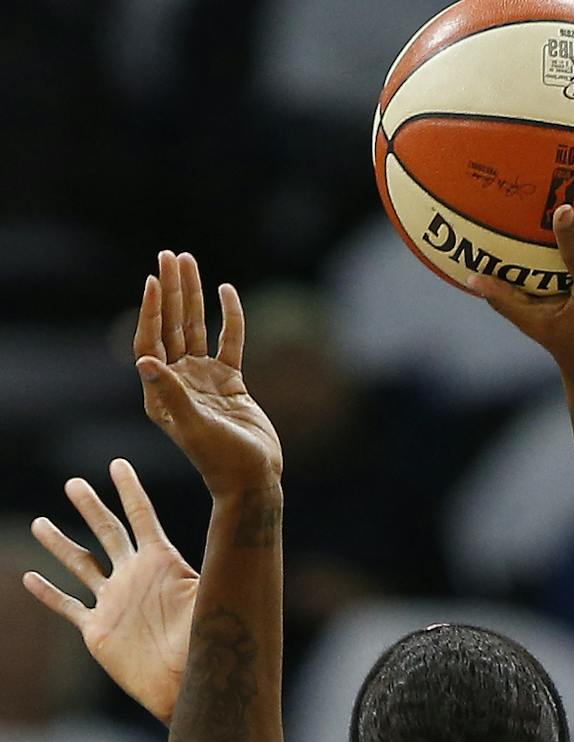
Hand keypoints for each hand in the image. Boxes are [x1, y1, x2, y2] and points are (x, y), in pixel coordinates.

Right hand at [24, 461, 197, 723]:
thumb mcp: (210, 597)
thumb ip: (215, 564)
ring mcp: (114, 603)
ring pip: (81, 565)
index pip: (142, 518)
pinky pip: (68, 607)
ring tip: (40, 523)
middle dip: (90, 507)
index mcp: (161, 565)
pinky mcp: (98, 631)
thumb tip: (238, 525)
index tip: (118, 464)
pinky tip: (30, 579)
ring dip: (60, 544)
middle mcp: (134, 578)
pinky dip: (49, 593)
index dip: (130, 491)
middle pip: (107, 533)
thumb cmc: (206, 645)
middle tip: (73, 483)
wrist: (186, 688)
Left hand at [135, 251, 282, 497]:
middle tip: (170, 255)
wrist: (254, 479)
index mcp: (160, 393)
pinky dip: (229, 317)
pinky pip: (229, 341)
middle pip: (170, 326)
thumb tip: (144, 360)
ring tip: (190, 261)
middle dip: (171, 290)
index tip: (153, 280)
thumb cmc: (222, 462)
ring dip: (193, 295)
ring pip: (196, 328)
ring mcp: (203, 380)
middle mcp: (178, 382)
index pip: (150, 341)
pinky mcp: (230, 382)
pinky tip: (226, 290)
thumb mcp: (194, 428)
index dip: (151, 310)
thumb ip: (170, 393)